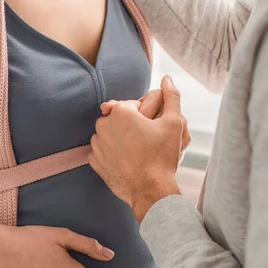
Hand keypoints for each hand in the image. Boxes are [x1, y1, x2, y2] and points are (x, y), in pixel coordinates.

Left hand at [89, 76, 185, 222]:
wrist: (150, 189)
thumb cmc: (162, 155)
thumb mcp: (173, 123)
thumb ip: (171, 96)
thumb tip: (167, 78)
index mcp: (120, 111)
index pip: (132, 105)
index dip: (145, 116)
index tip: (153, 129)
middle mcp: (103, 124)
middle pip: (118, 118)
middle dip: (130, 126)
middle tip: (147, 141)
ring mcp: (96, 144)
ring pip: (109, 134)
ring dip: (120, 139)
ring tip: (138, 151)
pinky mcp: (94, 161)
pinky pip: (102, 151)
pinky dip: (112, 154)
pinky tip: (127, 160)